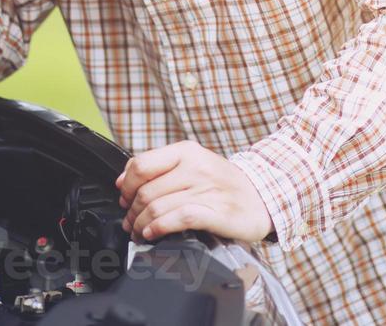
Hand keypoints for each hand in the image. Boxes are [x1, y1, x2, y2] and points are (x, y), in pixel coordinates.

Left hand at [115, 140, 272, 244]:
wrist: (262, 197)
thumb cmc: (223, 183)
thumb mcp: (193, 164)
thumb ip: (160, 169)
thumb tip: (123, 182)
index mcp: (187, 152)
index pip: (141, 165)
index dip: (127, 185)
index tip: (125, 198)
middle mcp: (196, 167)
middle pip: (146, 191)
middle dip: (131, 212)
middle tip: (130, 222)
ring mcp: (208, 190)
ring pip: (158, 207)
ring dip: (141, 224)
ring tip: (139, 231)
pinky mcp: (217, 212)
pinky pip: (179, 218)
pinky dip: (159, 228)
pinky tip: (152, 234)